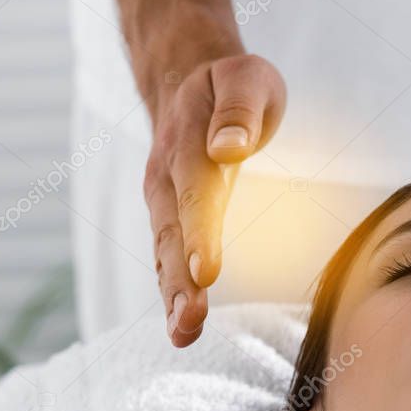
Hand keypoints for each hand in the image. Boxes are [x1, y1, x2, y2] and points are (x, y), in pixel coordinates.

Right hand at [144, 54, 285, 345]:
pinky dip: (173, 291)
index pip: (196, 193)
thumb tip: (231, 148)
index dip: (201, 233)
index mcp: (190, 144)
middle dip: (181, 280)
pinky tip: (182, 326)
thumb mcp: (246, 77)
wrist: (191, 79)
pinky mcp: (170, 215)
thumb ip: (240, 110)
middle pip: (173, 233)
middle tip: (192, 320)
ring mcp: (163, 199)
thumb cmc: (233, 83)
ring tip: (184, 333)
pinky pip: (168, 256)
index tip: (207, 272)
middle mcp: (167, 177)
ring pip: (164, 252)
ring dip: (173, 295)